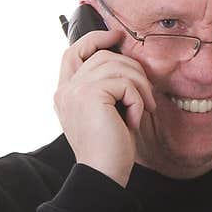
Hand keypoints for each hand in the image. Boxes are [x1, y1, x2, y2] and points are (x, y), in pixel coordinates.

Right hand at [53, 29, 157, 186]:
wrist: (103, 175)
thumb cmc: (109, 149)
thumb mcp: (105, 113)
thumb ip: (105, 87)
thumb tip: (125, 60)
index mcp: (65, 93)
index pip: (73, 52)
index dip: (95, 39)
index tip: (117, 36)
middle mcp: (65, 90)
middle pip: (103, 56)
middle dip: (132, 70)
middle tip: (147, 95)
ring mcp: (75, 91)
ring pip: (118, 66)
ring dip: (140, 87)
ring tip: (145, 109)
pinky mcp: (91, 95)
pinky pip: (125, 84)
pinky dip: (138, 102)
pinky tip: (134, 121)